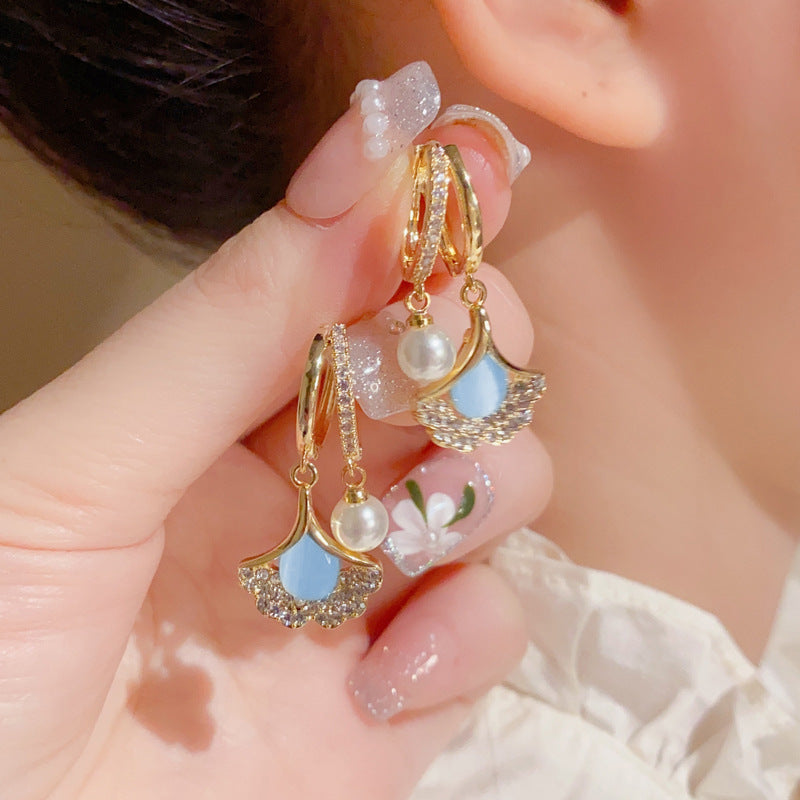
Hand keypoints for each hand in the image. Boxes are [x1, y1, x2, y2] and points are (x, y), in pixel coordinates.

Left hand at [0, 107, 551, 798]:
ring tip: (401, 535)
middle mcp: (309, 480)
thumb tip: (354, 181)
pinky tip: (381, 678)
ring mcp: (364, 583)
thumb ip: (218, 333)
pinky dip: (465, 637)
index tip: (466, 162)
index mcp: (222, 409)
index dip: (408, 223)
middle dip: (467, 349)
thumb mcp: (75, 471)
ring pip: (494, 481)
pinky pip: (492, 626)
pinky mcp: (402, 690)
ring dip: (479, 486)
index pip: (344, 289)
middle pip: (445, 372)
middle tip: (443, 360)